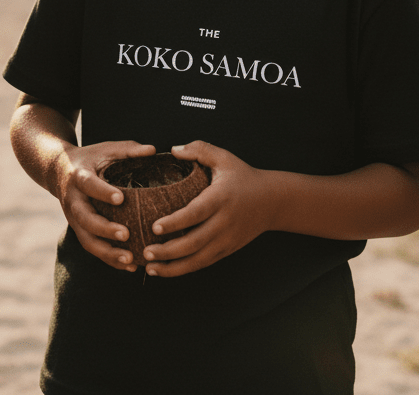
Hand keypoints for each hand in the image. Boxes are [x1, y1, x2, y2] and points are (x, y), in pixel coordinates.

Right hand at [52, 140, 156, 271]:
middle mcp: (73, 200)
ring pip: (87, 240)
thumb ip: (128, 150)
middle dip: (104, 229)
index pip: (89, 185)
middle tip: (126, 234)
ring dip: (107, 252)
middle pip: (85, 218)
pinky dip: (110, 260)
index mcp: (79, 176)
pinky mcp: (79, 230)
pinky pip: (93, 249)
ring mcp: (74, 219)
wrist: (57, 170)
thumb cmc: (89, 159)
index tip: (121, 199)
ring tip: (130, 259)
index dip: (103, 192)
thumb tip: (153, 150)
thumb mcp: (105, 149)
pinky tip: (130, 266)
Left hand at [140, 141, 278, 276]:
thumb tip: (173, 150)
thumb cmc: (243, 176)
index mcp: (220, 198)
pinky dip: (185, 269)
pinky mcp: (228, 250)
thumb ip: (199, 149)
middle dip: (168, 251)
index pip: (196, 213)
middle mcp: (224, 222)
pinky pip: (204, 262)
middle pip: (195, 242)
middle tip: (146, 252)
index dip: (175, 222)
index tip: (155, 227)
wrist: (272, 201)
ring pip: (199, 259)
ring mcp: (227, 240)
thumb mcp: (224, 158)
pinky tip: (166, 270)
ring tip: (151, 267)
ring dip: (174, 267)